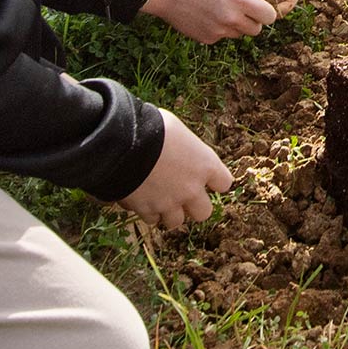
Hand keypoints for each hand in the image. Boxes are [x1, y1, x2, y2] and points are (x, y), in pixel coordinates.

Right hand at [117, 109, 231, 229]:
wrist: (123, 144)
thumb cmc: (152, 127)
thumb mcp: (175, 128)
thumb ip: (184, 146)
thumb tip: (178, 147)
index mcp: (204, 165)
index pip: (224, 183)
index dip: (214, 180)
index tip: (205, 176)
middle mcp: (191, 189)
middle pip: (203, 212)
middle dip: (192, 205)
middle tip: (181, 192)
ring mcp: (170, 203)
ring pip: (176, 221)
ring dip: (168, 211)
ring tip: (158, 196)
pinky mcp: (148, 210)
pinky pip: (151, 219)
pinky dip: (146, 210)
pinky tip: (140, 196)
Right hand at [139, 0, 298, 43]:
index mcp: (240, 1)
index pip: (269, 17)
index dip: (268, 10)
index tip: (260, 4)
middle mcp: (231, 20)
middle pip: (257, 29)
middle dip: (254, 19)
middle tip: (243, 6)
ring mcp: (219, 32)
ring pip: (240, 34)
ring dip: (238, 24)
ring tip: (225, 8)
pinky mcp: (208, 39)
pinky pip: (223, 37)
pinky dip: (221, 28)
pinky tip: (210, 14)